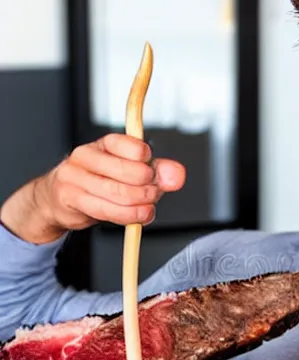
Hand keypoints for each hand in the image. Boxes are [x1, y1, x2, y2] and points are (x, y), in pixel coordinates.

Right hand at [0, 133, 185, 242]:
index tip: (152, 172)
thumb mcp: (131, 173)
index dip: (148, 162)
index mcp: (104, 144)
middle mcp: (86, 155)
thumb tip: (177, 174)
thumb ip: (157, 172)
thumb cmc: (99, 184)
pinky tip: (140, 215)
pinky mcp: (71, 197)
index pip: (132, 145)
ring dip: (141, 204)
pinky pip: (107, 210)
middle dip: (149, 187)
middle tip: (154, 194)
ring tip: (148, 207)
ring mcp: (75, 175)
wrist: (59, 199)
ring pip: (119, 193)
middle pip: (130, 172)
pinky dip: (130, 216)